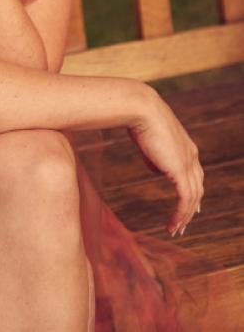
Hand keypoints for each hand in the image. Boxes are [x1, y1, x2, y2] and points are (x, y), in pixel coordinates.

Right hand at [127, 89, 203, 236]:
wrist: (141, 108)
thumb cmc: (139, 117)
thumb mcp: (149, 138)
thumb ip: (155, 155)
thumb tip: (156, 168)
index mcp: (186, 146)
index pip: (195, 174)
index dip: (192, 191)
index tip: (189, 205)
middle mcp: (191, 156)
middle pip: (197, 188)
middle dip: (191, 207)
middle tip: (183, 223)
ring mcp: (188, 163)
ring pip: (192, 197)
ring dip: (184, 216)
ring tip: (175, 229)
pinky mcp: (180, 170)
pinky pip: (184, 199)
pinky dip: (180, 214)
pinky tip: (171, 224)